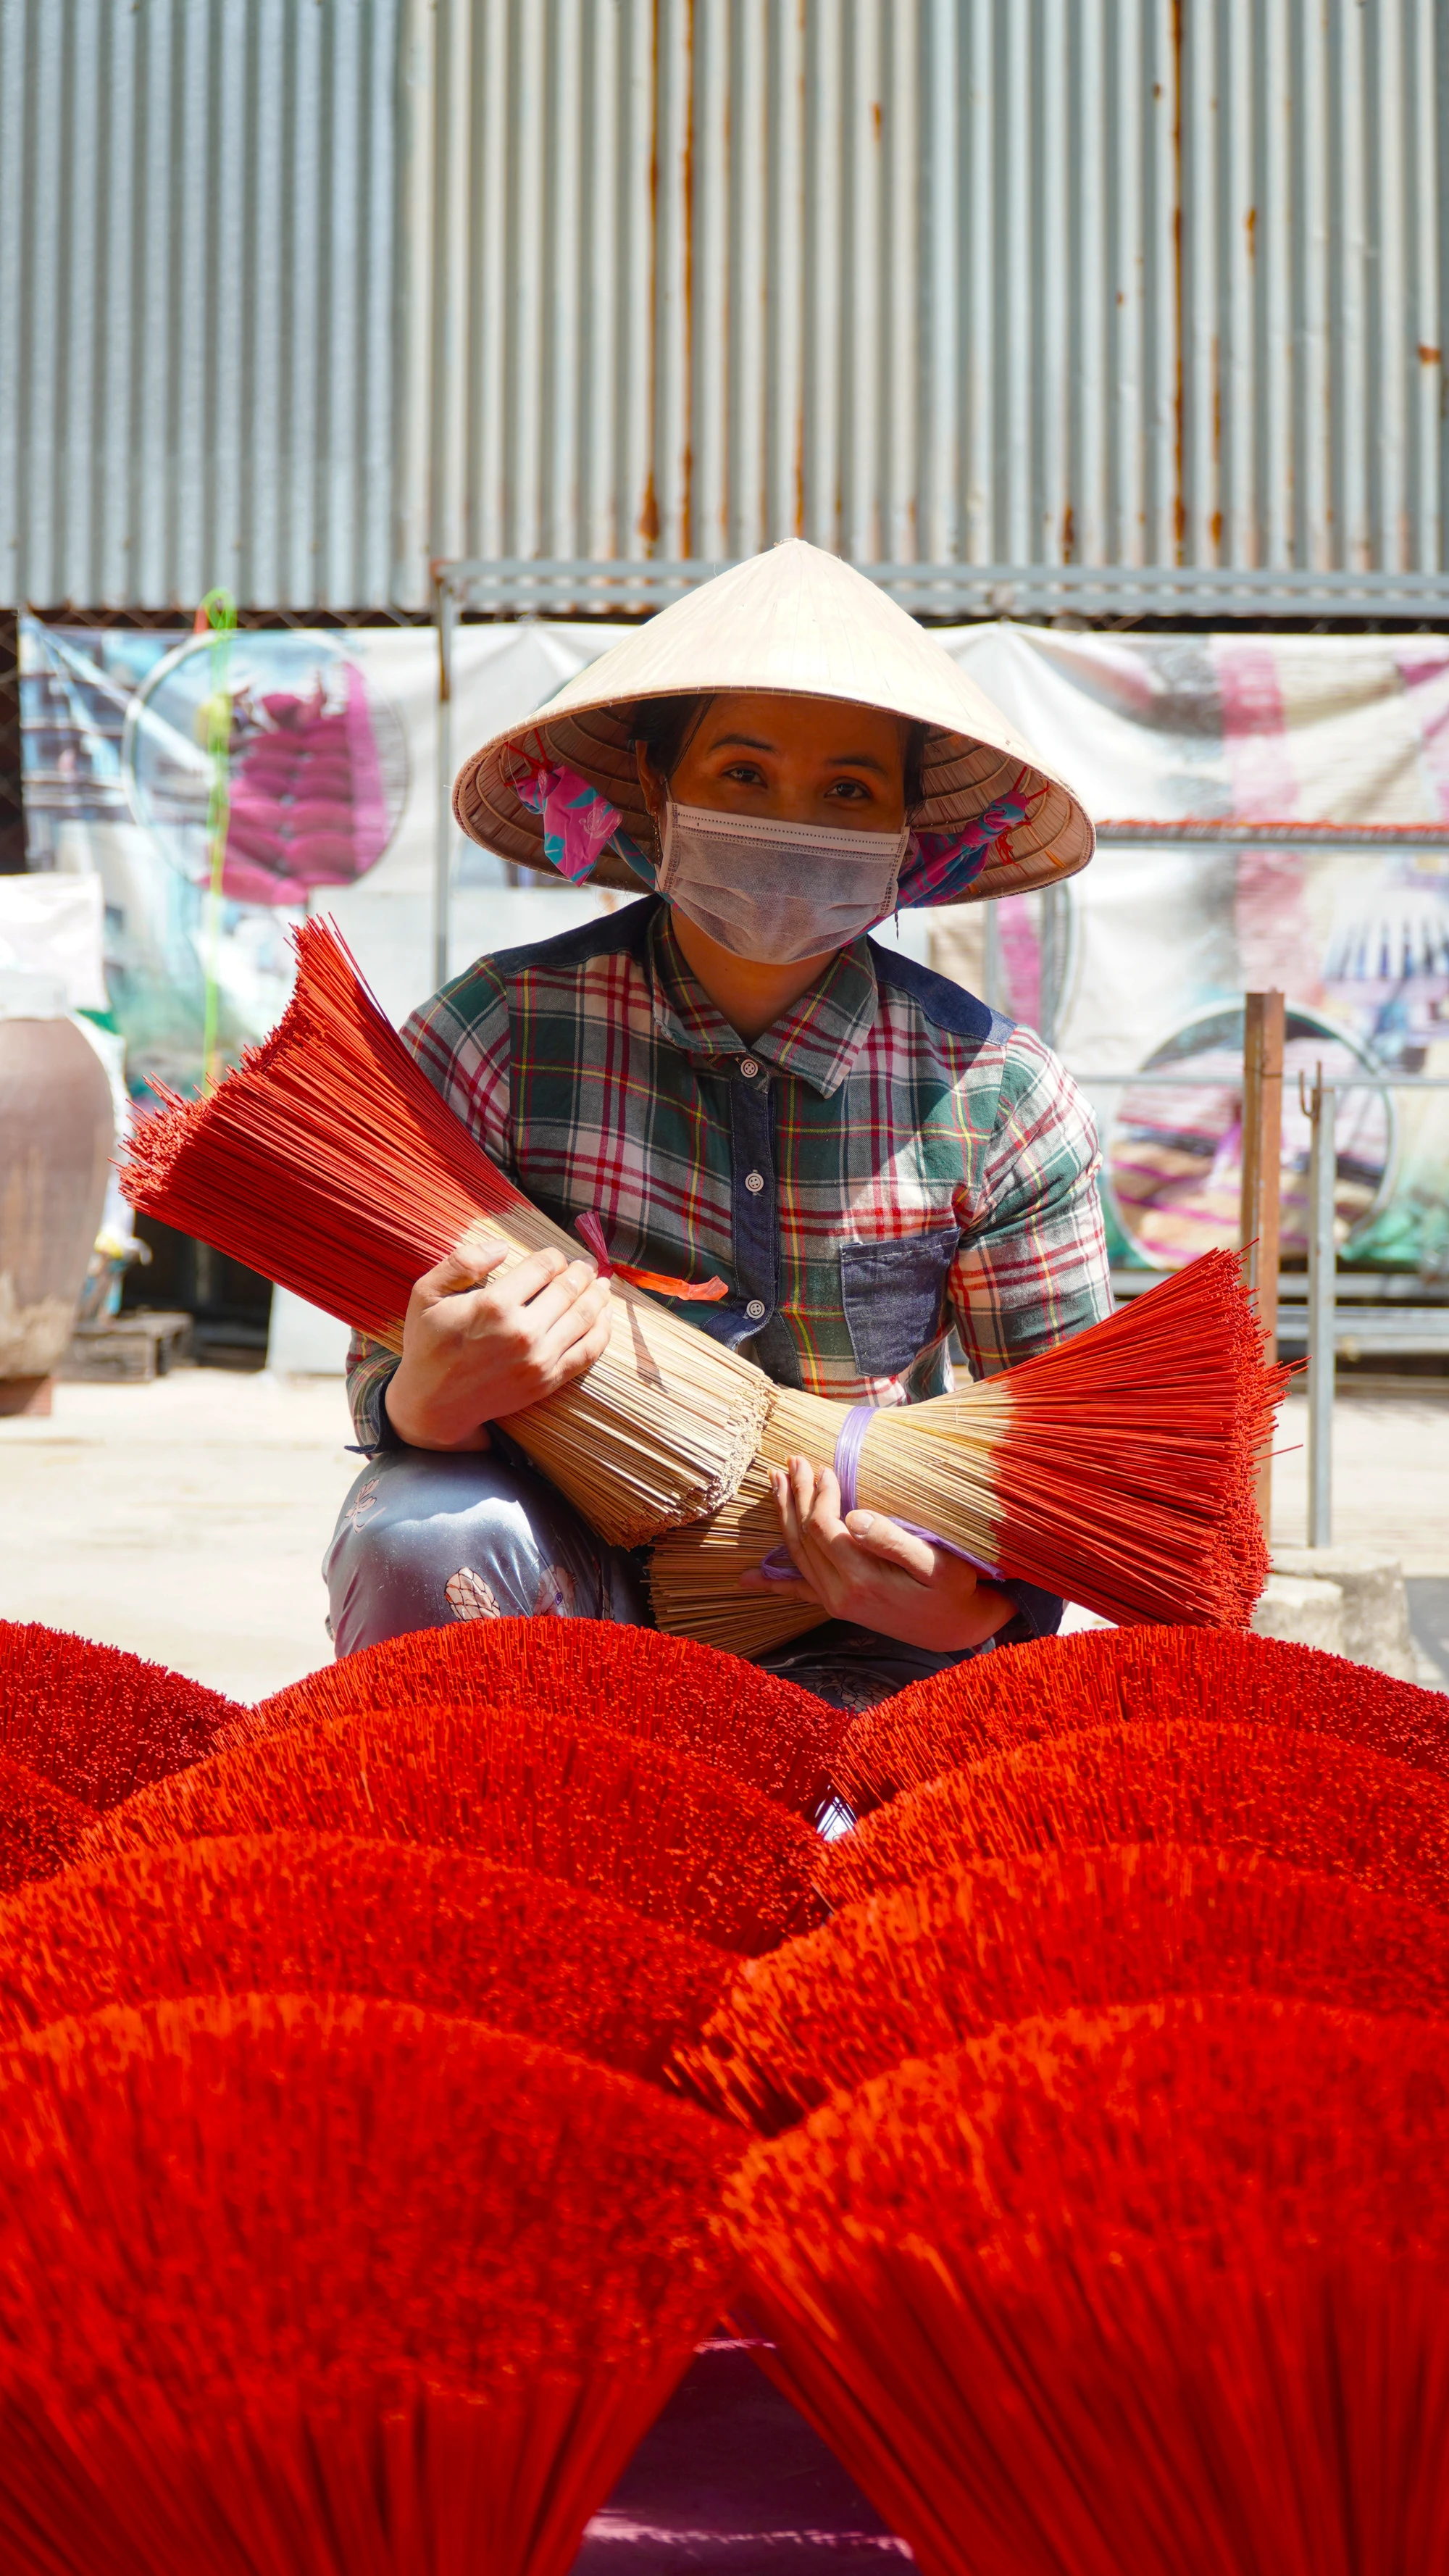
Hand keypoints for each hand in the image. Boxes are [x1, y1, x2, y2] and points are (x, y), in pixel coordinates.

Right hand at [383, 1242, 612, 1450]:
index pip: (543, 1266)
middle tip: (585, 1265)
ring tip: (601, 1284)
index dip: (554, 1256)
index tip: (555, 1257)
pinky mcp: (547, 1381)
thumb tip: (502, 1245)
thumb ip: (462, 1262)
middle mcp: (521, 1332)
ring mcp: (538, 1359)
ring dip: (598, 1295)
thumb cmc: (428, 1345)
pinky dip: (603, 1329)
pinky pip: (588, 1351)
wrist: (434, 1405)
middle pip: (568, 1289)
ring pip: (584, 1317)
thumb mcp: (426, 1293)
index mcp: (493, 1305)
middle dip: (581, 1272)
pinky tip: (605, 1315)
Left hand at [740, 1452, 1015, 1652]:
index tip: (824, 1468)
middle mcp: (840, 1594)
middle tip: (792, 1461)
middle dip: (795, 1496)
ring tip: (776, 1484)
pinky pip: (797, 1591)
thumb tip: (854, 1517)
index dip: (819, 1496)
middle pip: (803, 1538)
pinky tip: (747, 1579)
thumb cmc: (952, 1590)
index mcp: (862, 1579)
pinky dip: (772, 1583)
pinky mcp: (837, 1606)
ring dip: (784, 1518)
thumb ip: (892, 1541)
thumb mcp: (936, 1564)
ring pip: (796, 1555)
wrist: (955, 1629)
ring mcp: (835, 1602)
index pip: (823, 1527)